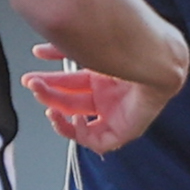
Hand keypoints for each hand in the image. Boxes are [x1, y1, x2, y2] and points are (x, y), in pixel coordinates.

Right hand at [25, 45, 171, 150]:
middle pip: (70, 100)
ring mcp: (117, 112)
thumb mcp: (89, 48)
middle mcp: (109, 94)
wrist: (157, 60)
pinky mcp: (125, 129)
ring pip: (80, 121)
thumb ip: (65, 48)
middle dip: (48, 93)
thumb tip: (40, 49)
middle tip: (32, 85)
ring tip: (47, 106)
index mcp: (103, 74)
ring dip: (59, 114)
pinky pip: (99, 141)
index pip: (71, 84)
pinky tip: (77, 119)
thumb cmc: (128, 48)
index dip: (52, 82)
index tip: (35, 77)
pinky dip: (83, 134)